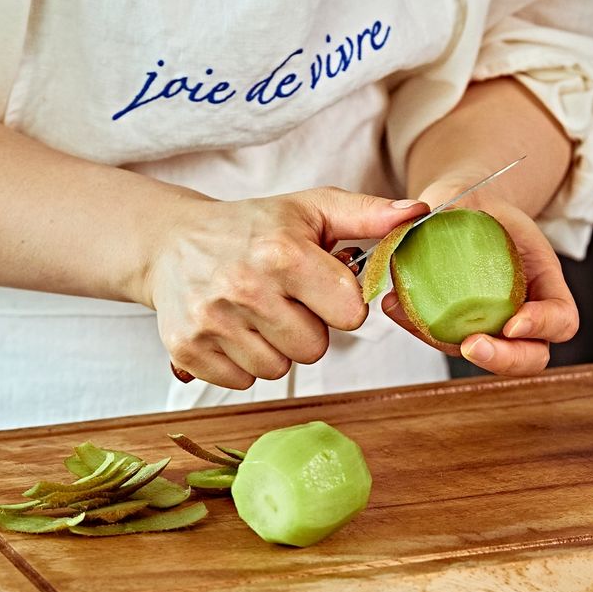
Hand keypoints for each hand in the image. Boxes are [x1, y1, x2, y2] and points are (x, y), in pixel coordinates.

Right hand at [144, 187, 427, 387]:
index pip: (350, 314)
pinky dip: (243, 362)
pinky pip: (243, 381)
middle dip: (307, 327)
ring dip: (275, 347)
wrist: (173, 241)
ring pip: (279, 370)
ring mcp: (212, 322)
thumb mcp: (310, 210)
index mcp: (282, 253)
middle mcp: (244, 288)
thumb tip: (419, 212)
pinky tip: (233, 328)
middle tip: (284, 299)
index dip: (340, 304)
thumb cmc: (253, 227)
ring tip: (257, 313)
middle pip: (315, 349)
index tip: (320, 287)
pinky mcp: (188, 348)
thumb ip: (367, 214)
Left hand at [381, 180, 578, 376]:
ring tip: (413, 318)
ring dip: (451, 347)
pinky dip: (418, 329)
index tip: (514, 322)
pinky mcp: (461, 332)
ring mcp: (494, 328)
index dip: (544, 325)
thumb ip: (455, 202)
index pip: (562, 319)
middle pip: (532, 358)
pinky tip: (394, 304)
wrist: (459, 216)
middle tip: (472, 345)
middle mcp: (525, 313)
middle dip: (504, 358)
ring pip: (487, 360)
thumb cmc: (477, 207)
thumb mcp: (473, 196)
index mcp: (544, 281)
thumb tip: (420, 212)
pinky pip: (445, 342)